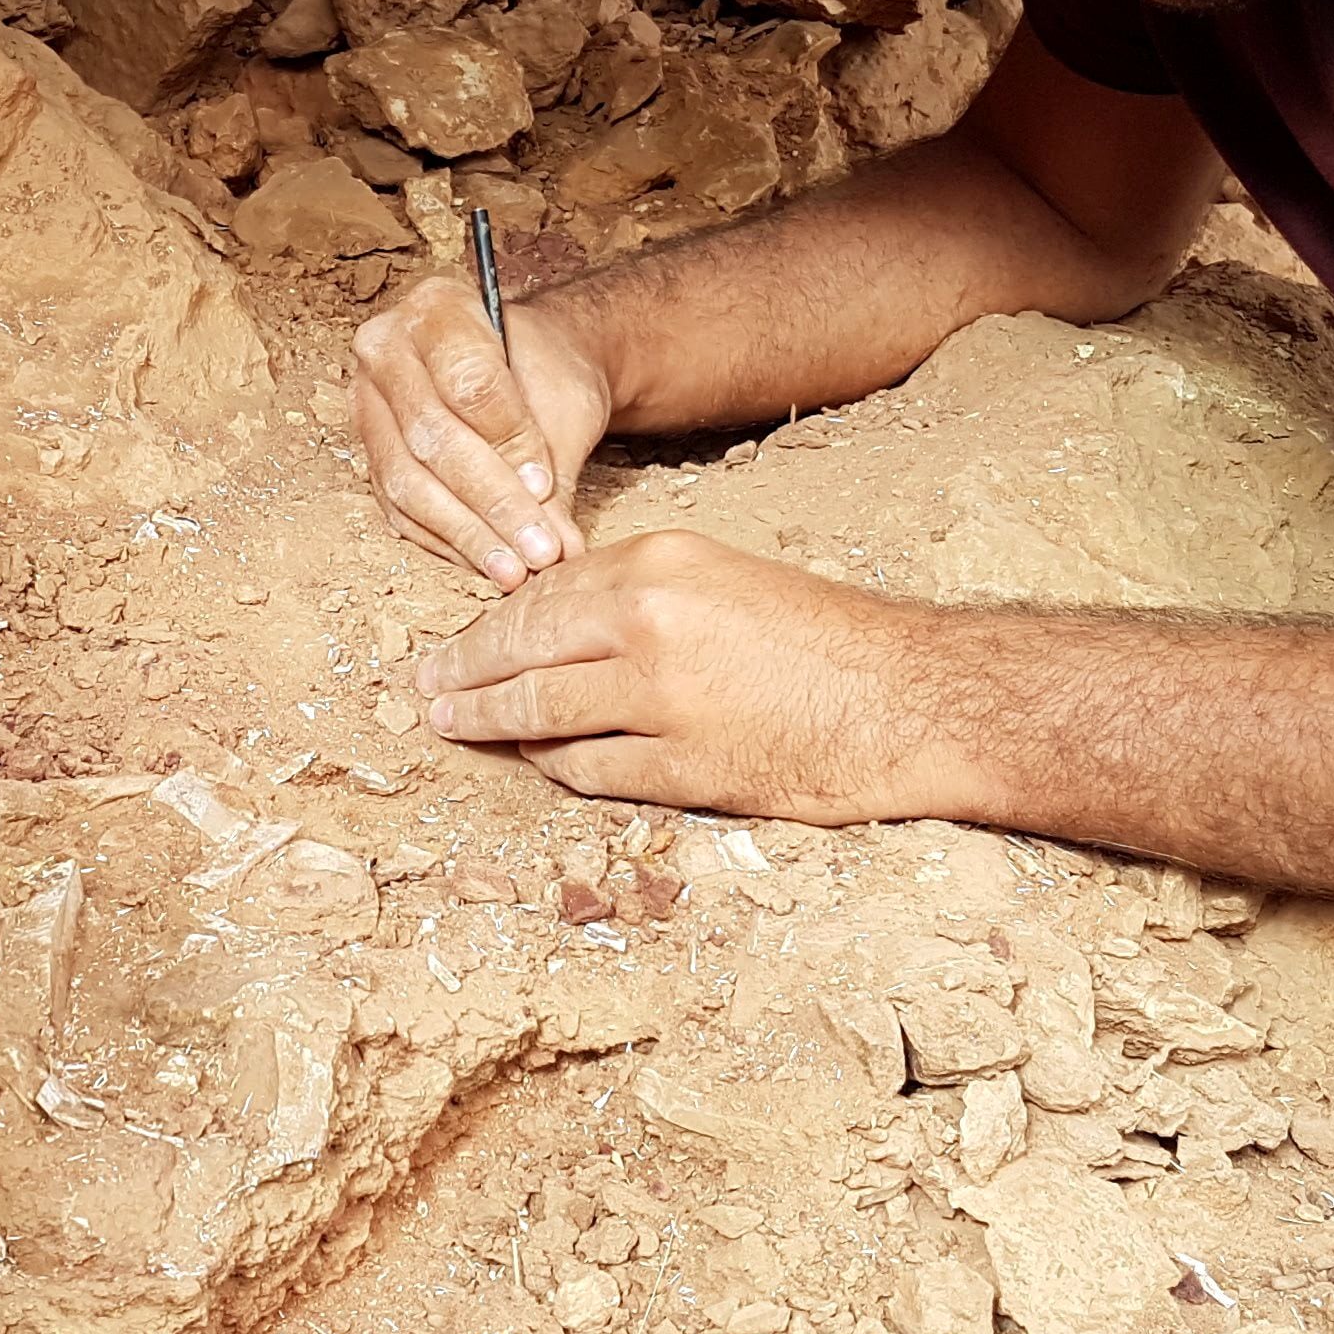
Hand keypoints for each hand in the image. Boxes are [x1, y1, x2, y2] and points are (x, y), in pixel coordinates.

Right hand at [350, 277, 613, 588]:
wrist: (523, 369)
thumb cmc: (543, 370)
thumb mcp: (563, 401)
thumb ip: (554, 467)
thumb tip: (554, 545)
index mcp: (437, 307)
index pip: (469, 384)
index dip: (509, 443)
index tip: (545, 486)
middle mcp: (386, 348)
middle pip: (433, 438)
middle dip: (490, 503)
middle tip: (537, 549)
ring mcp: (367, 402)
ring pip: (409, 482)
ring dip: (467, 535)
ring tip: (515, 569)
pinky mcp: (368, 453)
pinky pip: (399, 509)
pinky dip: (445, 543)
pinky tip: (485, 563)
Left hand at [415, 531, 985, 824]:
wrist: (909, 696)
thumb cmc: (826, 637)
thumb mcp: (724, 581)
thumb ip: (641, 596)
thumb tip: (557, 624)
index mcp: (659, 563)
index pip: (541, 595)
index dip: (486, 625)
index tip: (454, 644)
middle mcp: (649, 623)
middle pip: (523, 650)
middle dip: (463, 673)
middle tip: (424, 691)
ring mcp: (662, 700)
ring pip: (541, 713)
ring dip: (489, 722)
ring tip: (453, 726)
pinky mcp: (685, 767)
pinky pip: (590, 770)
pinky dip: (555, 766)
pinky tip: (537, 761)